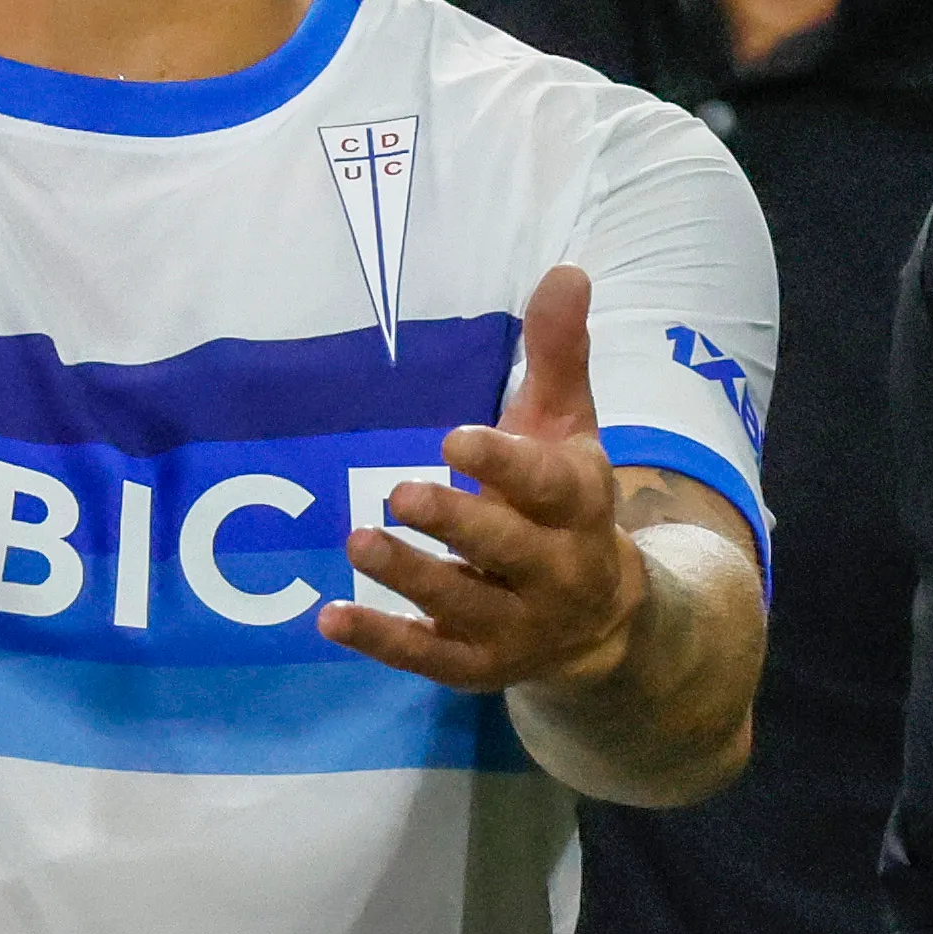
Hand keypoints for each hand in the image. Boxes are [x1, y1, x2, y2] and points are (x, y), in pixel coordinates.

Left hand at [320, 265, 638, 693]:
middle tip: (399, 492)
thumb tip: (565, 269)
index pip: (547, 487)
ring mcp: (515, 623)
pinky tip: (329, 617)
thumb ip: (557, 355)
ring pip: (462, 603)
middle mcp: (554, 570)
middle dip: (457, 523)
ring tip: (358, 541)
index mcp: (578, 505)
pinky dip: (381, 640)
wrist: (602, 621)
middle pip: (505, 548)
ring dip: (410, 576)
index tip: (455, 438)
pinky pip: (428, 657)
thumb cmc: (565, 504)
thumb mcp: (570, 428)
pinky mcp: (476, 664)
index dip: (504, 464)